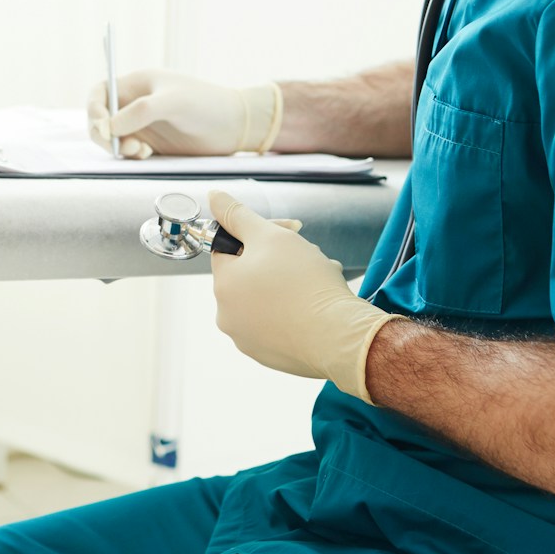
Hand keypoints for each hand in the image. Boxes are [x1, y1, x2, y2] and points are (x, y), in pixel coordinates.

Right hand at [85, 69, 280, 157]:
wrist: (234, 126)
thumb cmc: (206, 104)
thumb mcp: (173, 102)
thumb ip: (140, 112)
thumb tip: (109, 127)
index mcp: (136, 84)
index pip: (100, 93)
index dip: (94, 109)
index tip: (103, 126)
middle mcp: (135, 103)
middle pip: (101, 118)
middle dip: (102, 132)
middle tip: (116, 146)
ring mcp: (142, 125)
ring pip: (112, 137)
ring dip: (117, 146)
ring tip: (138, 151)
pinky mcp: (152, 144)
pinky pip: (128, 151)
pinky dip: (130, 156)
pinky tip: (147, 154)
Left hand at [206, 190, 398, 403]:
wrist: (340, 337)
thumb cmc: (305, 284)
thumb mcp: (269, 236)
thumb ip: (237, 215)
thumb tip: (214, 197)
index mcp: (223, 286)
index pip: (229, 248)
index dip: (258, 235)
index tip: (285, 233)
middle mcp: (228, 317)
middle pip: (249, 273)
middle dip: (277, 258)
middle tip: (306, 254)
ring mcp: (249, 340)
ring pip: (266, 297)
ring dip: (289, 281)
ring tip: (317, 277)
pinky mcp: (271, 356)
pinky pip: (279, 322)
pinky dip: (294, 309)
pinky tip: (317, 303)